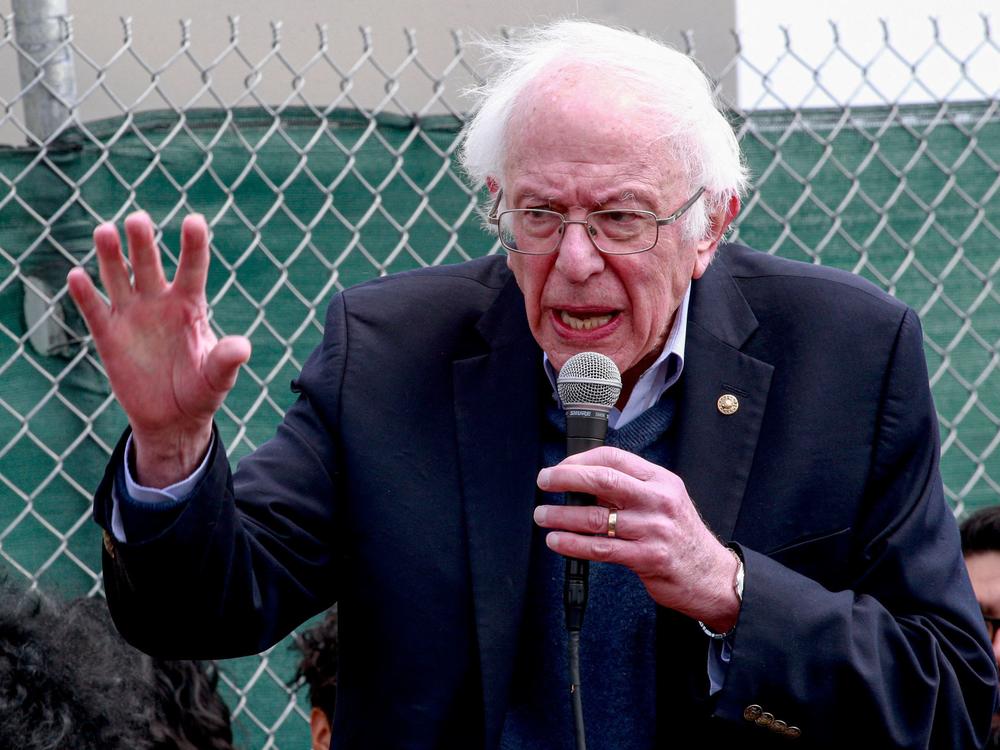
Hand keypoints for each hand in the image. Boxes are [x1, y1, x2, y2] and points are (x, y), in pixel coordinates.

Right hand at [67, 212, 250, 487]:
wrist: (172, 419)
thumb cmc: (201, 392)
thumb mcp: (217, 378)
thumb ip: (226, 360)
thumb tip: (242, 347)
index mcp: (190, 307)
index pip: (193, 269)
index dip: (193, 245)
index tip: (194, 220)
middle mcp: (159, 303)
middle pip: (149, 266)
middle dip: (143, 243)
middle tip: (138, 219)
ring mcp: (132, 317)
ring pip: (119, 278)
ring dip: (111, 257)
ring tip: (104, 231)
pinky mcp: (109, 337)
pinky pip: (95, 311)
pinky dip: (85, 294)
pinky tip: (77, 276)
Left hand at [533, 446, 740, 631]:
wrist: (712, 576)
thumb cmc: (681, 537)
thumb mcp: (664, 501)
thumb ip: (630, 489)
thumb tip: (582, 482)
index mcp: (661, 481)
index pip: (614, 458)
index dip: (580, 460)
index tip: (560, 468)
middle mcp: (658, 501)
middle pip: (603, 480)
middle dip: (565, 478)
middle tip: (544, 482)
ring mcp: (653, 530)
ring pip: (596, 517)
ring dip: (561, 515)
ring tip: (543, 516)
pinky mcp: (648, 558)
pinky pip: (600, 548)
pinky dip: (572, 544)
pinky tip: (556, 541)